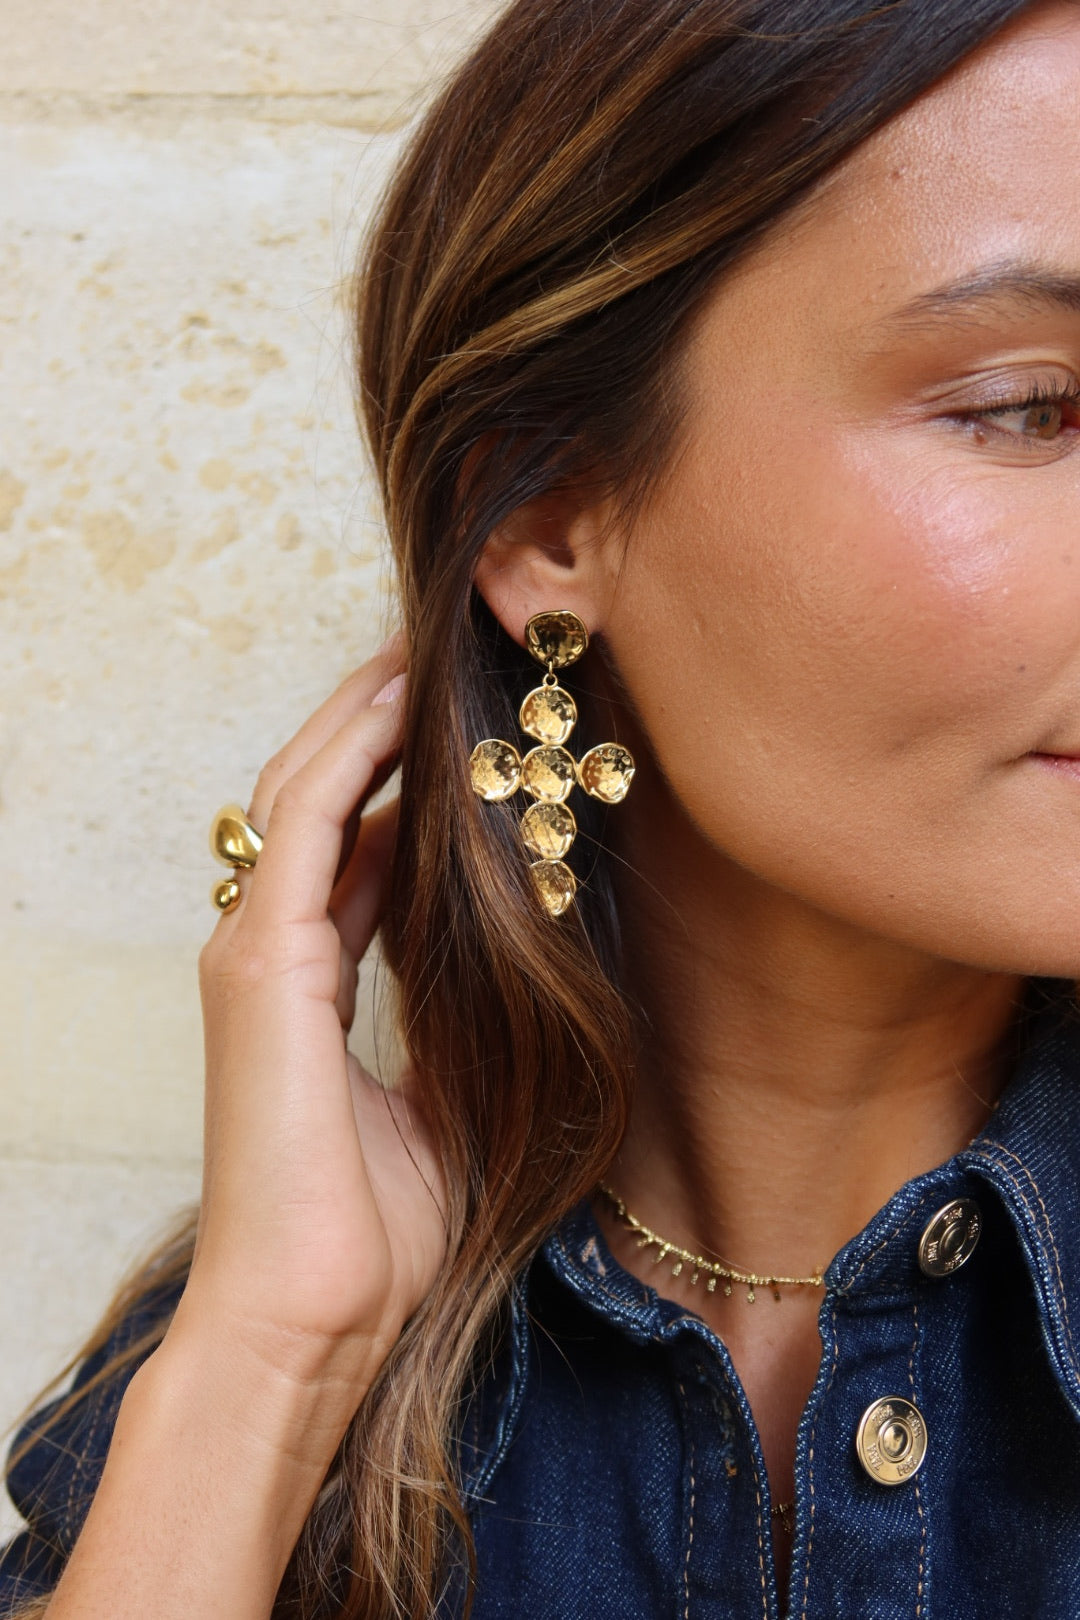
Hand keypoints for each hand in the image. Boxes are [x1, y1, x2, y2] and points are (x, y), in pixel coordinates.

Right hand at [174, 632, 445, 1413]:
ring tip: (423, 653)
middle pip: (322, 796)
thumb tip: (506, 960)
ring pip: (305, 790)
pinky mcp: (261, 959)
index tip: (468, 727)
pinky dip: (349, 756)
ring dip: (365, 718)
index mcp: (308, 977)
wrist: (315, 1315)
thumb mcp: (442, 1095)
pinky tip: (399, 706)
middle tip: (441, 656)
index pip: (353, 846)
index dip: (404, 780)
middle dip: (379, 722)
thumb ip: (452, 1014)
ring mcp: (254, 947)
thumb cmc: (375, 1231)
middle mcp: (270, 945)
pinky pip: (303, 823)